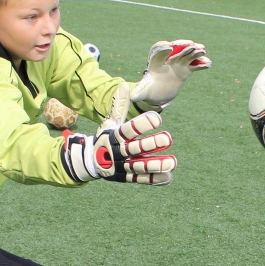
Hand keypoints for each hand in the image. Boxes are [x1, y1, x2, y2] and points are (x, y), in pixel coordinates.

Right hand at [60, 86, 175, 184]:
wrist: (91, 162)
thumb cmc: (106, 137)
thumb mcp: (110, 122)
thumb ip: (119, 106)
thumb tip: (124, 85)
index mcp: (114, 136)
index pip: (128, 130)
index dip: (142, 124)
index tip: (158, 119)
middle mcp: (117, 152)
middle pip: (134, 149)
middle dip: (151, 144)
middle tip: (169, 138)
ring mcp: (121, 167)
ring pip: (139, 166)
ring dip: (156, 165)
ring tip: (173, 162)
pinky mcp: (126, 178)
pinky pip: (141, 179)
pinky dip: (154, 179)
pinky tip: (169, 176)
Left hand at [129, 40, 211, 111]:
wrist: (158, 93)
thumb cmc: (149, 90)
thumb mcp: (143, 92)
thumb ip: (139, 93)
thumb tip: (133, 97)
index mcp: (155, 64)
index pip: (158, 53)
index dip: (163, 50)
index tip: (169, 47)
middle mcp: (167, 61)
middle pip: (175, 51)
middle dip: (182, 47)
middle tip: (190, 44)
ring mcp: (177, 65)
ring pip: (187, 56)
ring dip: (194, 52)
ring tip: (202, 50)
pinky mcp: (185, 70)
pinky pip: (194, 66)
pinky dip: (201, 64)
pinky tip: (208, 64)